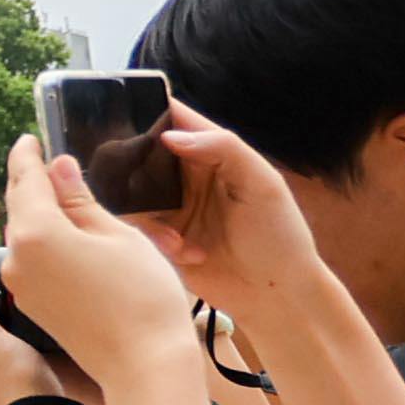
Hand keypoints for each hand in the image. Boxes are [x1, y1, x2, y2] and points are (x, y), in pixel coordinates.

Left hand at [0, 136, 211, 399]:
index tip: (28, 139)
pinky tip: (67, 236)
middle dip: (33, 184)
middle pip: (20, 208)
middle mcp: (16, 258)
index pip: (25, 179)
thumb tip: (59, 169)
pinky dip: (45, 243)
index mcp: (35, 232)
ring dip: (41, 215)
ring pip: (25, 236)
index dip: (27, 156)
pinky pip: (32, 261)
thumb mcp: (117, 235)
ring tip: (65, 197)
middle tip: (47, 163)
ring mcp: (21, 285)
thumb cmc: (141, 296)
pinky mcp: (32, 305)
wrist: (143, 365)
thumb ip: (81, 201)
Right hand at [145, 105, 331, 316]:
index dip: (150, 110)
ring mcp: (172, 207)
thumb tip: (169, 135)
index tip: (124, 110)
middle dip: (131, 162)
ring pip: (131, 191)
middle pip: (142, 152)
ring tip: (174, 234)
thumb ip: (223, 149)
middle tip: (133, 178)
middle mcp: (187, 176)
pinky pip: (137, 226)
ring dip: (145, 209)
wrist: (276, 294)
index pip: (176, 119)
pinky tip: (185, 251)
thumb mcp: (262, 183)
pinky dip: (155, 237)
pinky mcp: (160, 238)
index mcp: (213, 154)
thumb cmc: (279, 235)